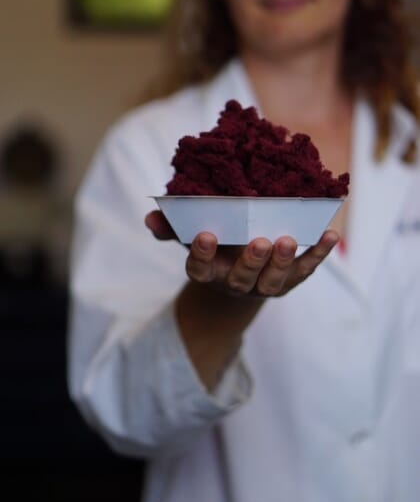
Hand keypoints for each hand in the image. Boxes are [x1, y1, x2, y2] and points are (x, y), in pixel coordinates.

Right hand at [145, 210, 338, 298]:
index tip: (205, 235)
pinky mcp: (290, 278)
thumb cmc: (214, 244)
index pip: (200, 269)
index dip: (201, 255)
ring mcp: (265, 284)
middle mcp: (236, 282)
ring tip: (287, 240)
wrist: (240, 269)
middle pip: (242, 279)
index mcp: (209, 271)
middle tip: (260, 242)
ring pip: (274, 280)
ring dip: (282, 261)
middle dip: (252, 262)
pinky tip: (329, 234)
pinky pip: (305, 269)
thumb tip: (151, 218)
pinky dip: (318, 254)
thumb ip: (173, 227)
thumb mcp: (191, 234)